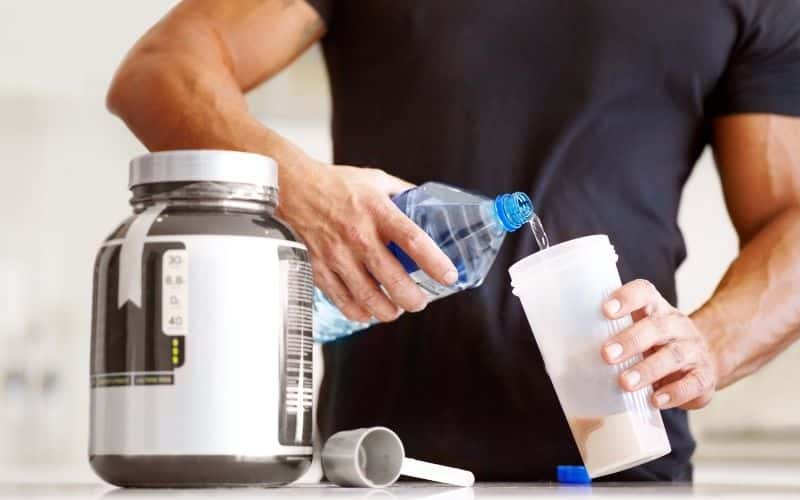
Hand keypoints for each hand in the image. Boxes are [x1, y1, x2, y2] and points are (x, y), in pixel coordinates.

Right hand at [277, 161, 457, 322]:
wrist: (293, 188)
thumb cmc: (335, 184)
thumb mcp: (376, 180)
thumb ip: (402, 193)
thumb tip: (428, 204)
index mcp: (378, 211)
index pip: (413, 241)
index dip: (435, 263)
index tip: (449, 276)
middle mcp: (359, 235)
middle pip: (394, 279)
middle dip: (413, 299)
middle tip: (419, 301)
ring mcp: (338, 255)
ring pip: (369, 297)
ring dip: (388, 310)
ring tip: (396, 309)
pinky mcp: (320, 268)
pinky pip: (342, 300)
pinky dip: (359, 312)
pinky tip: (368, 312)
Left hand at [600, 279, 717, 409]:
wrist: (704, 359)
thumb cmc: (656, 345)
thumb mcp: (638, 331)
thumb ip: (611, 334)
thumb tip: (566, 353)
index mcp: (657, 309)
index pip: (644, 293)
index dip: (627, 298)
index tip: (606, 310)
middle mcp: (677, 326)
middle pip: (656, 328)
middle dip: (630, 341)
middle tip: (606, 355)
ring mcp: (694, 351)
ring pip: (673, 356)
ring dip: (647, 370)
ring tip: (625, 383)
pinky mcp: (704, 377)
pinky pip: (693, 383)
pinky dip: (674, 393)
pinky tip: (656, 400)